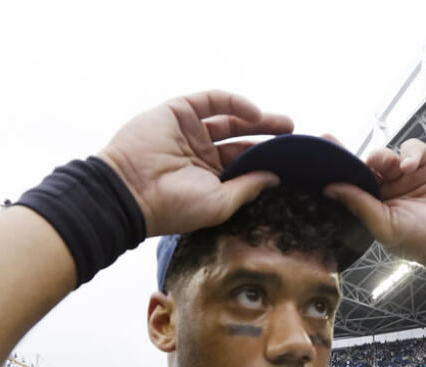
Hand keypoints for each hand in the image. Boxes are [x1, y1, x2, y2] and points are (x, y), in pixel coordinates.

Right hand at [96, 90, 292, 235]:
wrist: (130, 191)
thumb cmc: (173, 207)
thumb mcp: (219, 203)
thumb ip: (248, 188)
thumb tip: (275, 177)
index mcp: (207, 180)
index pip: (243, 166)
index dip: (267, 162)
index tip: (294, 162)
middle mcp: (199, 155)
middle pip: (241, 142)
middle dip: (268, 139)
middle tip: (295, 138)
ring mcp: (188, 132)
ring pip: (230, 120)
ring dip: (258, 120)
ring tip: (285, 125)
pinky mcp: (178, 111)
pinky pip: (212, 101)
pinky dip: (235, 103)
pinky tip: (255, 114)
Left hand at [324, 139, 425, 275]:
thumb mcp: (387, 226)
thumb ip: (360, 205)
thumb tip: (329, 189)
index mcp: (374, 207)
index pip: (349, 185)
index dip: (335, 170)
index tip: (318, 153)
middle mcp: (388, 191)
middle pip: (363, 166)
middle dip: (352, 156)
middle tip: (336, 145)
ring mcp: (408, 176)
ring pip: (385, 155)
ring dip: (382, 158)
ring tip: (388, 167)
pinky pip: (411, 148)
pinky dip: (407, 153)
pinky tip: (409, 167)